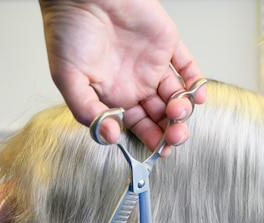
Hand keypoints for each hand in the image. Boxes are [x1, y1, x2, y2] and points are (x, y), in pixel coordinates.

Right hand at [39, 0, 205, 155]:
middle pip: (161, 115)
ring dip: (182, 109)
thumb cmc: (68, 29)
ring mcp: (153, 65)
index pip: (139, 125)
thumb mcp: (67, 78)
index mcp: (113, 94)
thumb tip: (109, 137)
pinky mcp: (168, 45)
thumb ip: (87, 111)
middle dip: (171, 130)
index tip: (160, 151)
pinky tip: (195, 95)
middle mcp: (135, 83)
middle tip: (175, 137)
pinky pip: (188, 68)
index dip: (151, 139)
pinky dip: (195, 83)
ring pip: (177, 96)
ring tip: (177, 112)